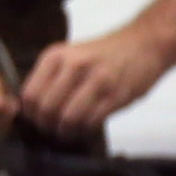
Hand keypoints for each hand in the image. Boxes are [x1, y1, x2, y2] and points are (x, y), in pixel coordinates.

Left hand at [17, 25, 175, 139]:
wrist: (145, 44)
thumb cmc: (105, 53)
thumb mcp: (71, 55)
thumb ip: (52, 77)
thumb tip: (32, 109)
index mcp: (57, 56)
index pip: (30, 95)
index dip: (31, 114)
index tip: (38, 120)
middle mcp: (75, 65)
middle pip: (46, 109)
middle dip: (47, 126)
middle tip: (53, 129)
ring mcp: (97, 80)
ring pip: (68, 118)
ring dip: (66, 131)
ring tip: (69, 132)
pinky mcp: (117, 94)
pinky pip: (91, 121)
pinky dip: (85, 130)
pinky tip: (86, 128)